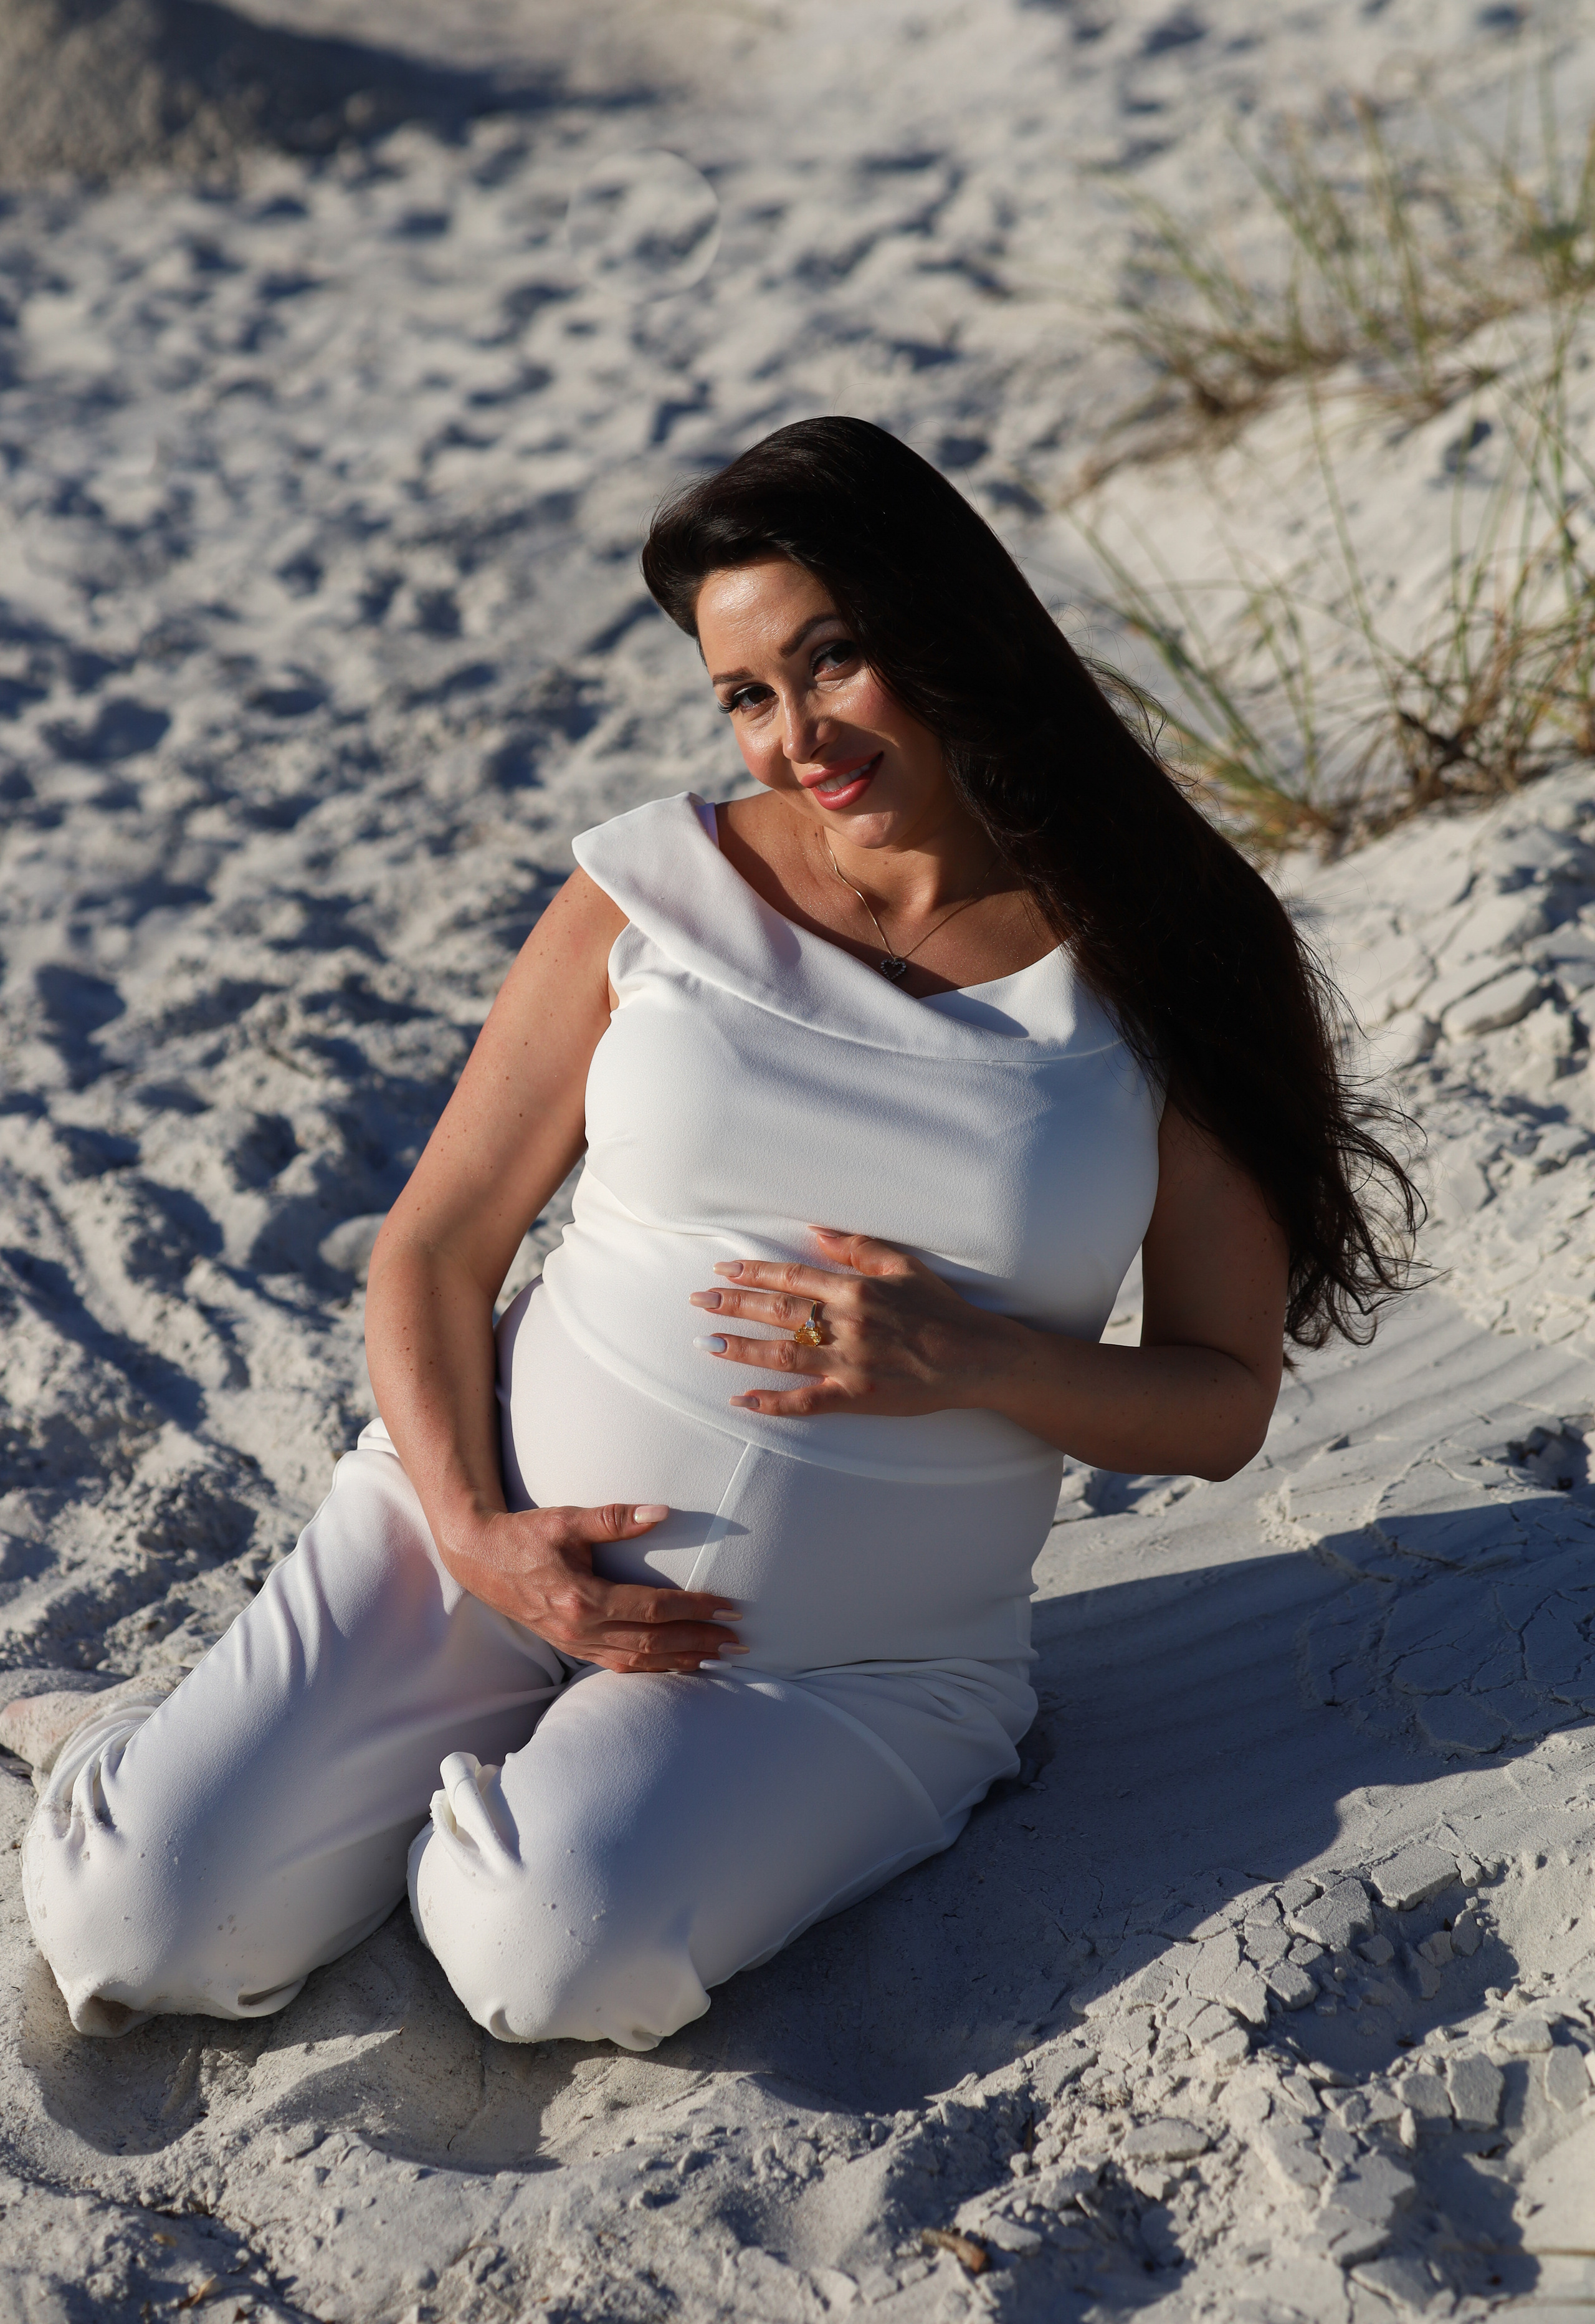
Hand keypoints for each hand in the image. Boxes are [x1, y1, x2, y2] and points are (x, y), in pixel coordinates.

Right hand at [440, 1503, 743, 1673]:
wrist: (480, 1559)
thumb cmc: (525, 1535)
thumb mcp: (566, 1520)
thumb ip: (614, 1518)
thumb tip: (661, 1513)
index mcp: (582, 1598)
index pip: (652, 1608)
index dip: (694, 1609)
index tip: (728, 1607)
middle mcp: (580, 1629)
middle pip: (652, 1642)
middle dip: (699, 1642)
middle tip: (737, 1641)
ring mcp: (575, 1643)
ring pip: (638, 1661)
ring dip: (681, 1660)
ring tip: (718, 1657)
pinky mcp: (571, 1647)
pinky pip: (619, 1665)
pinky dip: (652, 1667)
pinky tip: (677, 1664)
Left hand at [688, 1227, 1018, 1418]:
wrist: (976, 1357)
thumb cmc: (942, 1308)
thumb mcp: (904, 1265)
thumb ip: (857, 1247)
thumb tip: (815, 1232)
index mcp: (856, 1289)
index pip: (791, 1276)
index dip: (753, 1272)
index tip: (723, 1269)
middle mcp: (847, 1323)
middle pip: (777, 1311)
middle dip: (733, 1305)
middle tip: (699, 1301)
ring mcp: (849, 1363)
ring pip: (781, 1354)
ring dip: (740, 1348)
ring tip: (706, 1344)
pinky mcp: (856, 1396)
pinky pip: (805, 1402)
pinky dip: (771, 1402)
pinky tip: (742, 1399)